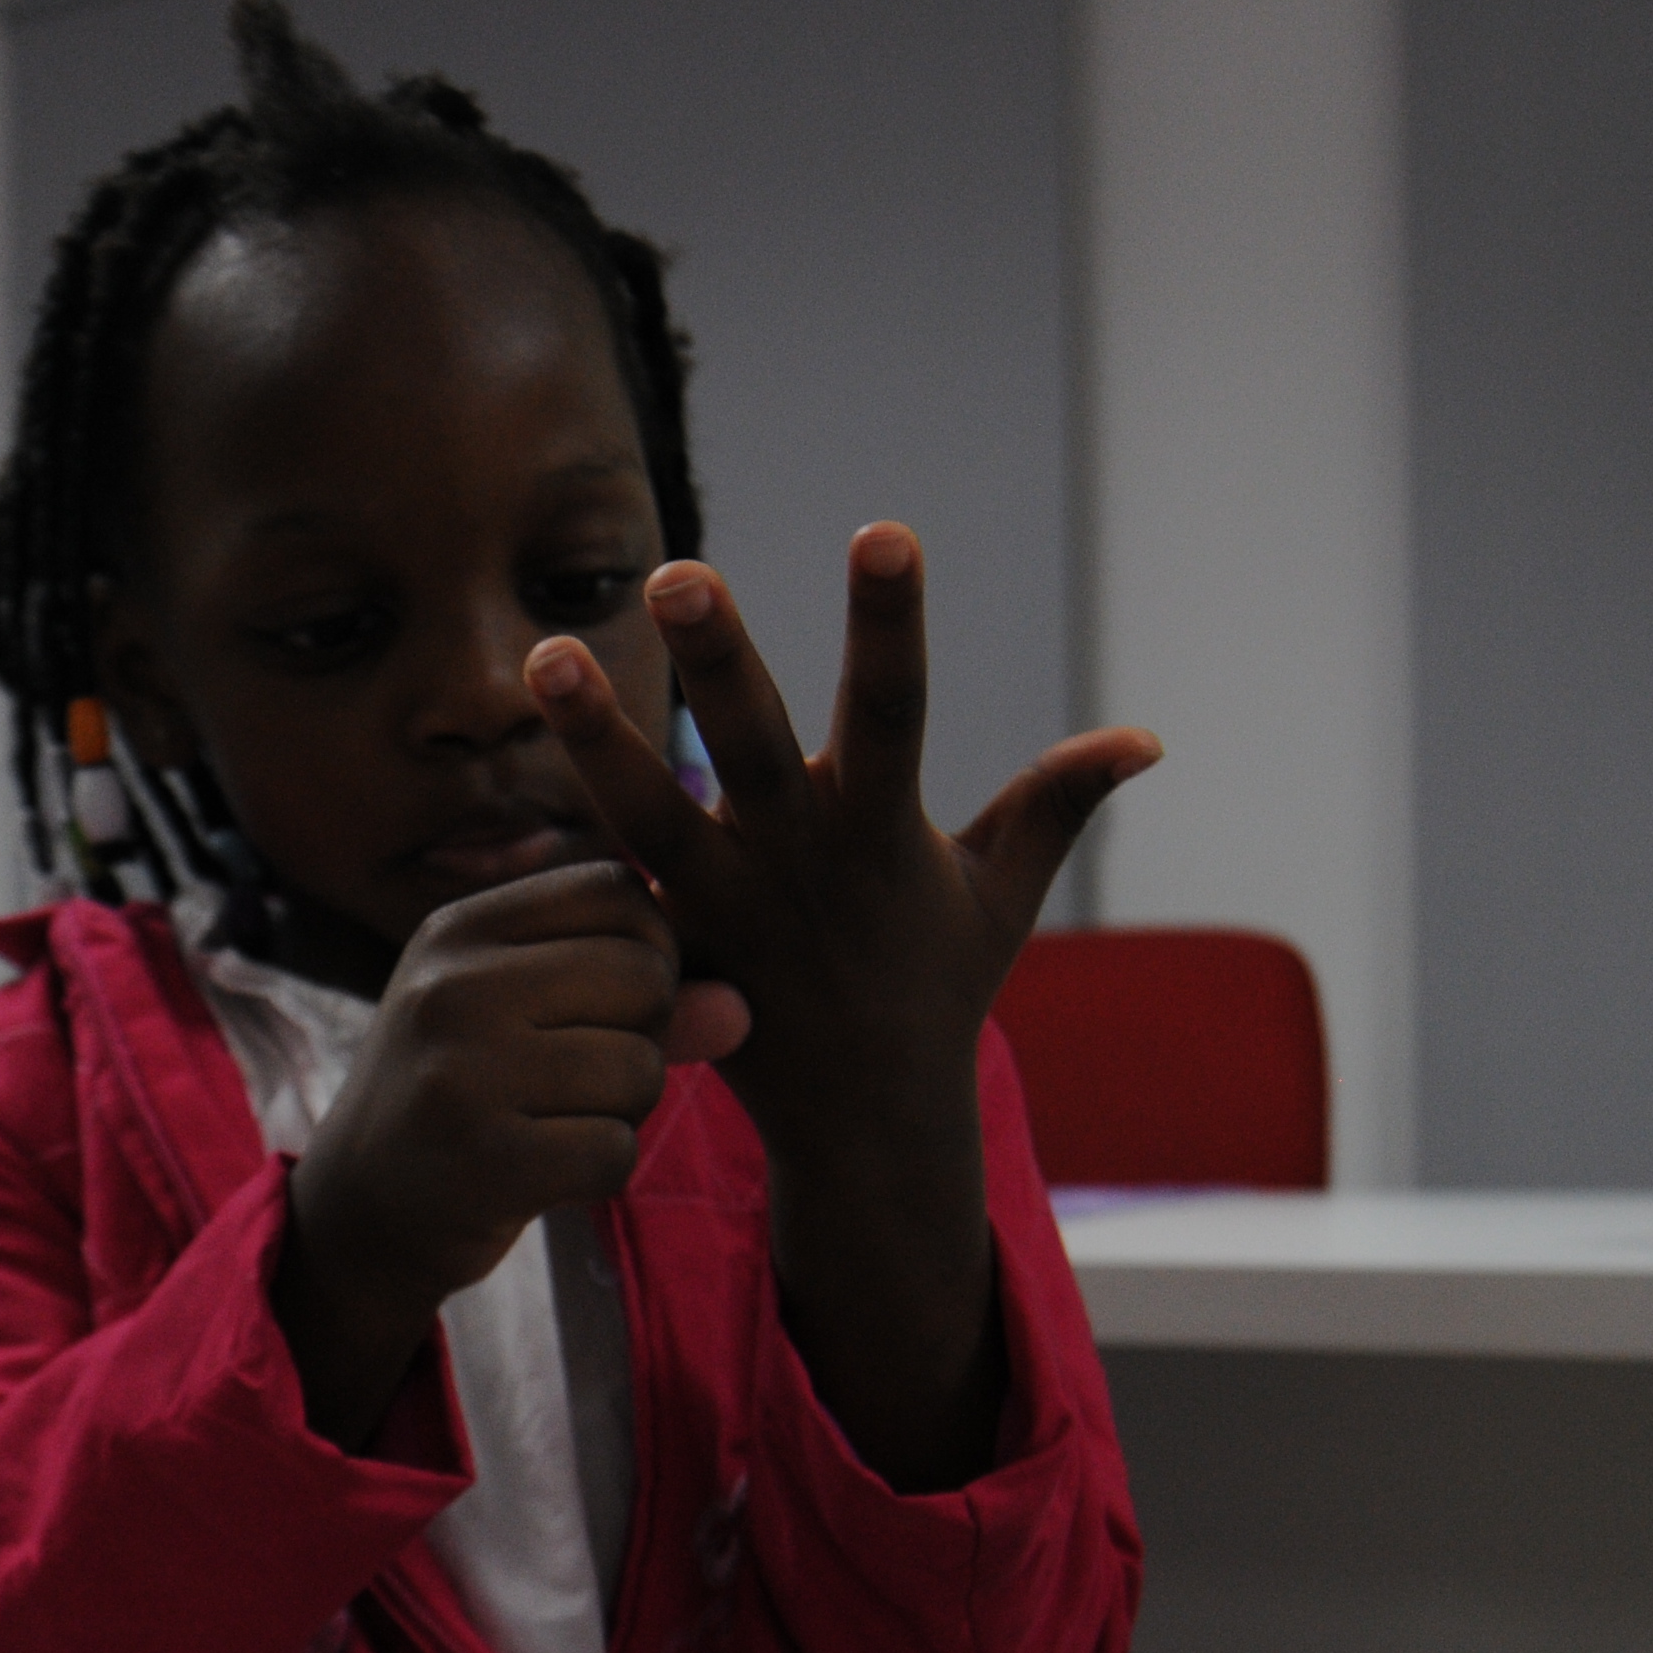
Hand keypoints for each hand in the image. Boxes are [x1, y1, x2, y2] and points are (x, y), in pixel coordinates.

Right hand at [272, 862, 741, 1446]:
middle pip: (643, 974)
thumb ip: (641, 1002)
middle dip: (643, 1034)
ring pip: (638, 1067)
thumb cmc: (463, 1097)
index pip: (617, 890)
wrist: (357, 1213)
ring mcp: (463, 1072)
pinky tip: (545, 1173)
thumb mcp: (526, 1021)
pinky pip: (616, 1150)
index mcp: (460, 930)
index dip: (650, 947)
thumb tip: (743, 1008)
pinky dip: (601, 1170)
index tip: (615, 1001)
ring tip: (557, 1123)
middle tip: (582, 1077)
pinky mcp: (483, 1160)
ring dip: (624, 1111)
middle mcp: (452, 986)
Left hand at [523, 522, 1160, 1486]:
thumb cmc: (935, 986)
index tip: (885, 531)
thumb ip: (1055, 805)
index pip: (896, 705)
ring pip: (648, 813)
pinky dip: (555, 838)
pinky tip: (505, 765)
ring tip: (540, 657)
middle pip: (754, 748)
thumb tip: (1147, 738)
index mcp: (882, 831)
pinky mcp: (667, 946)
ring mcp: (722, 906)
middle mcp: (797, 860)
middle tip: (676, 573)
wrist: (862, 1121)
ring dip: (595, 739)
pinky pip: (605, 887)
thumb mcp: (1000, 896)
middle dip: (718, 661)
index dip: (891, 620)